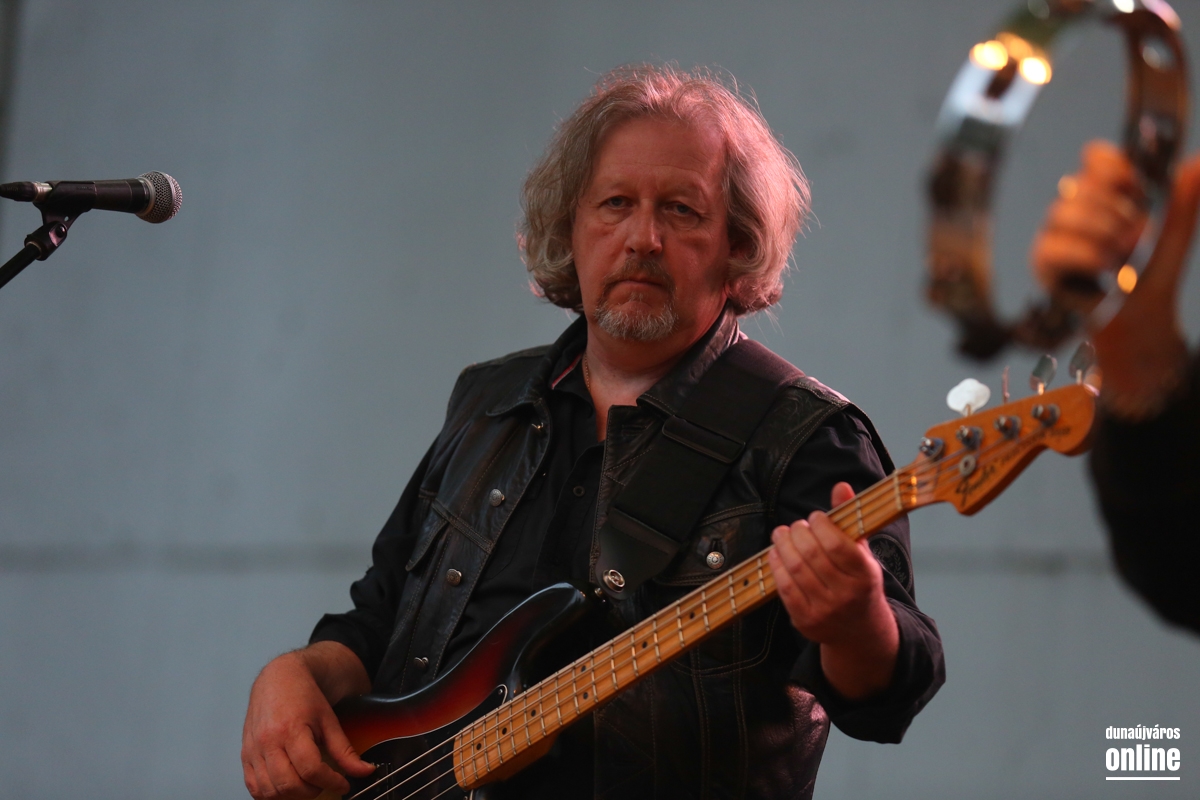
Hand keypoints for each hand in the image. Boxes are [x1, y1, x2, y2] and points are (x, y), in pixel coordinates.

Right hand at [241, 643, 373, 799]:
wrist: (279, 679)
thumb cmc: (303, 696)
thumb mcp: (329, 720)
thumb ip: (345, 750)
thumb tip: (364, 771)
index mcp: (291, 730)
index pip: (311, 769)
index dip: (331, 782)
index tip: (343, 784)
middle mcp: (268, 742)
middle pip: (289, 784)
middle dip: (312, 791)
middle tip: (324, 783)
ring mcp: (253, 750)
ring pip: (269, 791)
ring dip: (291, 796)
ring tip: (306, 785)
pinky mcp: (245, 755)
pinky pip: (253, 787)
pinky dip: (270, 794)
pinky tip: (286, 787)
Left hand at [768, 481, 898, 699]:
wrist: (859, 632)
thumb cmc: (859, 584)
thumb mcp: (863, 554)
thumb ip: (850, 521)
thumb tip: (840, 486)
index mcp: (865, 575)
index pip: (837, 544)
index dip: (820, 525)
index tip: (814, 517)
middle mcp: (846, 595)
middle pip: (811, 555)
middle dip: (798, 533)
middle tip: (796, 525)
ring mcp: (824, 610)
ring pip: (795, 569)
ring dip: (783, 546)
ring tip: (782, 534)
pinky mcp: (805, 620)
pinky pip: (784, 588)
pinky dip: (776, 566)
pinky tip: (776, 553)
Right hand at [1032, 140, 1199, 418]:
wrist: (1138, 320)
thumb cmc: (1151, 276)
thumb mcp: (1173, 235)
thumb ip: (1182, 200)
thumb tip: (1199, 162)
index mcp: (1104, 193)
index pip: (1095, 157)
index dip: (1113, 167)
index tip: (1134, 187)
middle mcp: (1074, 209)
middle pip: (1079, 184)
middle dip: (1114, 211)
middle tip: (1135, 238)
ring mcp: (1054, 234)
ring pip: (1064, 213)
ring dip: (1101, 235)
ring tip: (1120, 258)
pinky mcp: (1043, 263)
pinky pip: (1052, 247)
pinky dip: (1083, 256)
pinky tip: (1102, 269)